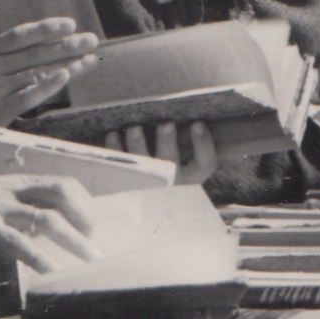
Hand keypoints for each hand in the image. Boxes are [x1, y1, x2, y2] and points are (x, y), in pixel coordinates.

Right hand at [0, 18, 98, 129]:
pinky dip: (47, 86)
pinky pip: (27, 96)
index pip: (20, 35)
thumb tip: (46, 49)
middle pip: (34, 53)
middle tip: (91, 39)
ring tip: (90, 59)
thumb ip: (5, 58)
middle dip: (67, 45)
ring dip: (67, 65)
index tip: (70, 24)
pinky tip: (66, 77)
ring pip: (36, 73)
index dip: (46, 28)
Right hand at [0, 173, 98, 272]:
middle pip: (60, 193)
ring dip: (73, 241)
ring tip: (90, 260)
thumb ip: (12, 208)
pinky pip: (17, 242)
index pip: (60, 183)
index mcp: (15, 183)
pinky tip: (51, 272)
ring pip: (46, 219)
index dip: (82, 201)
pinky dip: (39, 258)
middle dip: (84, 217)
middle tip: (95, 242)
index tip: (92, 222)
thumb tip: (35, 229)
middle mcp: (11, 190)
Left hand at [103, 120, 217, 186]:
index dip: (203, 143)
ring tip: (135, 129)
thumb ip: (189, 144)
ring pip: (141, 165)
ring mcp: (146, 186)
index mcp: (191, 177)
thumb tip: (189, 113)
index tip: (197, 123)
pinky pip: (117, 165)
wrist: (141, 205)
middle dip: (167, 142)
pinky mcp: (123, 183)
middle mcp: (171, 184)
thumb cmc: (167, 173)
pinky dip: (113, 149)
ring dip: (137, 143)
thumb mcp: (184, 164)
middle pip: (171, 164)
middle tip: (165, 124)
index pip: (205, 163)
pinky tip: (113, 134)